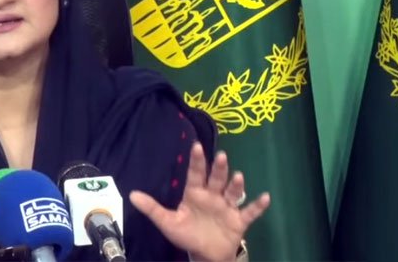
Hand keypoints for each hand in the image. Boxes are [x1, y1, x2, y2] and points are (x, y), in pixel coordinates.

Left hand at [129, 142, 269, 261]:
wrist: (205, 255)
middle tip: (221, 156)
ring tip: (238, 177)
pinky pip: (250, 212)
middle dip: (218, 168)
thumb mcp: (167, 222)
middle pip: (216, 179)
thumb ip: (152, 208)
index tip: (196, 146)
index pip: (195, 174)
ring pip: (233, 192)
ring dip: (236, 184)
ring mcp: (227, 207)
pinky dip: (258, 205)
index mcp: (195, 194)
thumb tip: (131, 195)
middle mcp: (212, 196)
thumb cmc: (186, 234)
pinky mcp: (239, 221)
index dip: (196, 161)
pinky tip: (265, 197)